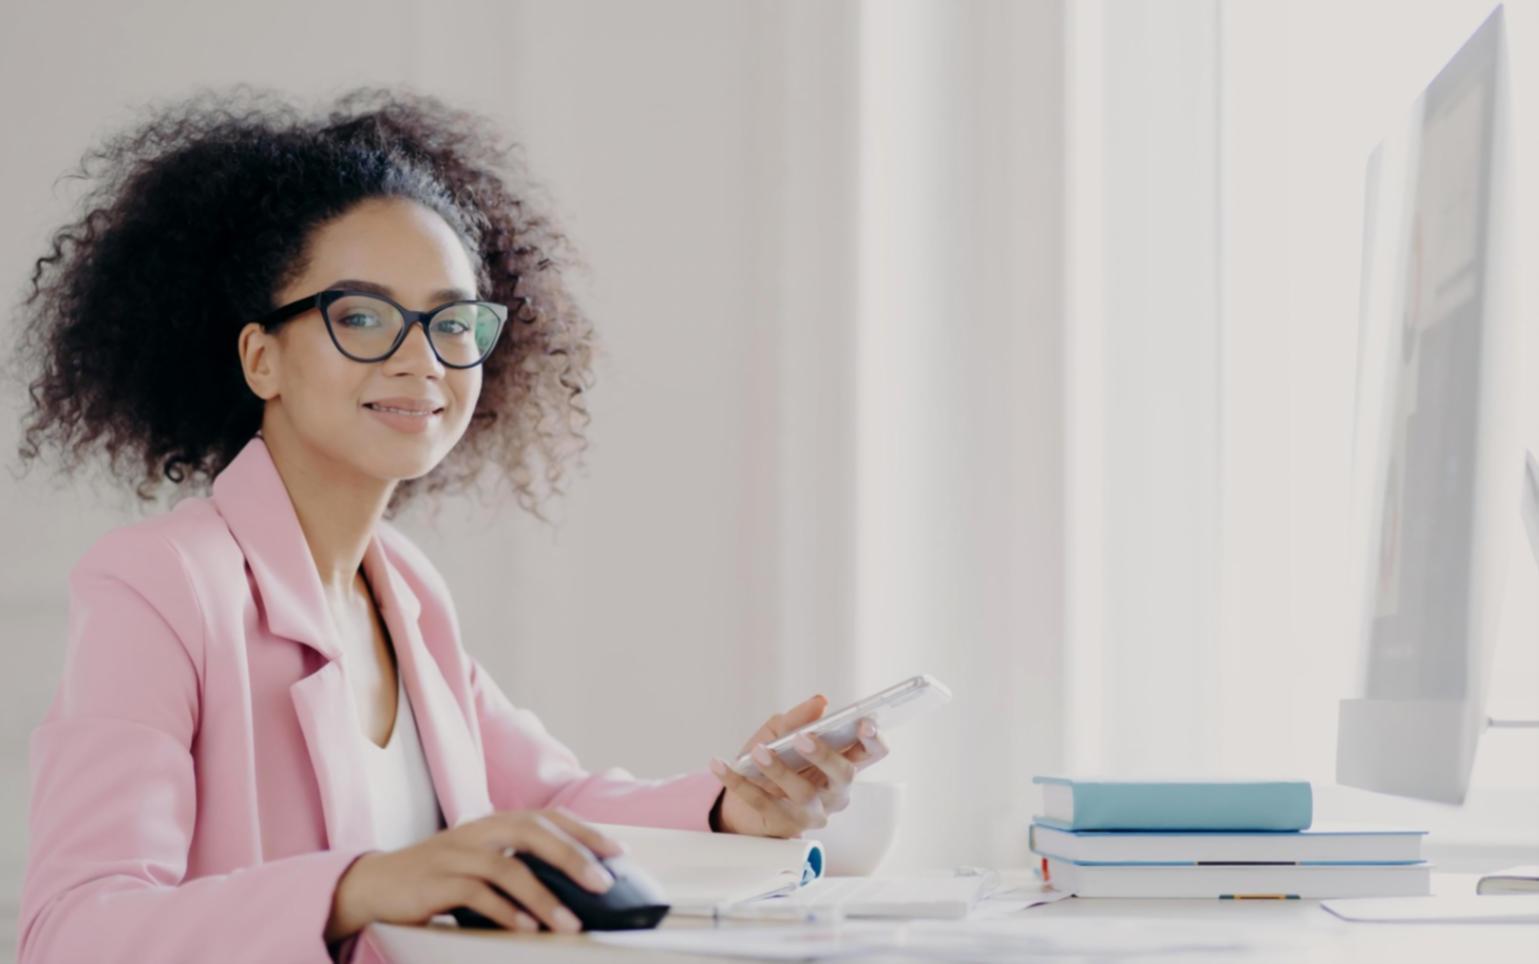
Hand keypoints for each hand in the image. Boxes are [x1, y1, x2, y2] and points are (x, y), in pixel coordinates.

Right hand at [324, 807, 623, 942]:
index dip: (585, 832)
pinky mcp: (435, 882)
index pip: (549, 818)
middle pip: (534, 833)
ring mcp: (456, 854)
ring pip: (509, 868)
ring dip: (544, 897)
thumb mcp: (481, 862)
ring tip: (570, 924)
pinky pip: (475, 895)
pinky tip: (525, 929)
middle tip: (604, 884)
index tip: (619, 853)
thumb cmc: (437, 876)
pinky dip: (504, 912)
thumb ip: (518, 865)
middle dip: (574, 857)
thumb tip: (571, 886)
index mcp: (494, 822)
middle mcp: (478, 831)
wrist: (374, 883)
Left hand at [708, 693, 889, 837]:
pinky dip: (738, 782)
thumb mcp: (781, 732)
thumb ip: (800, 717)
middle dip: (825, 755)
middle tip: (803, 738)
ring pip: (804, 794)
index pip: (871, 753)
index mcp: (842, 764)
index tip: (864, 723)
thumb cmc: (772, 761)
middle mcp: (834, 791)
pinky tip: (720, 765)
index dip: (874, 739)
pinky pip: (761, 803)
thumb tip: (820, 702)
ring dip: (780, 770)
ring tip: (759, 751)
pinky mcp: (783, 825)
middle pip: (844, 775)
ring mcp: (812, 812)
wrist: (743, 803)